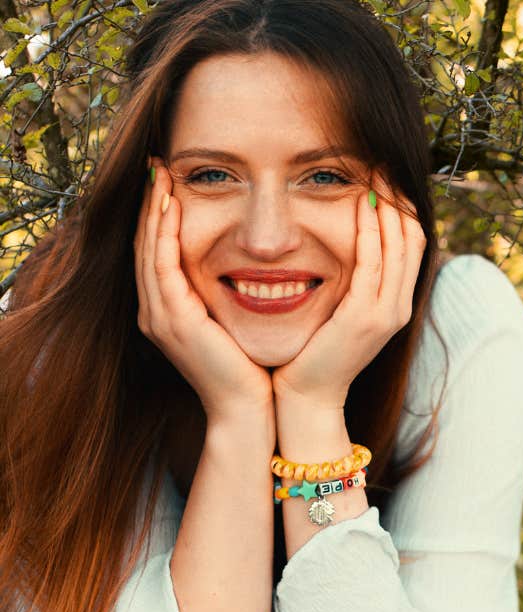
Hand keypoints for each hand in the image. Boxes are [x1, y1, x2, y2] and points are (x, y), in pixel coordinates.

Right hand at [135, 159, 271, 419]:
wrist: (248, 409)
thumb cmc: (251, 369)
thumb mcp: (235, 322)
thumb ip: (230, 294)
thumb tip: (254, 263)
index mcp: (169, 312)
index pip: (158, 253)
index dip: (159, 217)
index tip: (168, 182)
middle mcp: (156, 312)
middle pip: (145, 246)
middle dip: (150, 205)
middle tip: (156, 167)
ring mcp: (160, 317)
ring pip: (148, 251)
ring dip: (153, 211)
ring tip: (159, 177)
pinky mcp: (174, 321)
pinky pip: (162, 268)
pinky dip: (164, 235)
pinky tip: (171, 208)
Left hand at [272, 174, 424, 410]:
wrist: (307, 397)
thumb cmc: (313, 354)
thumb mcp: (340, 314)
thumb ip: (350, 284)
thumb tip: (344, 247)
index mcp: (395, 305)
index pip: (411, 247)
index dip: (404, 210)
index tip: (388, 178)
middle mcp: (398, 307)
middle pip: (412, 241)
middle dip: (400, 201)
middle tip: (385, 165)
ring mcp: (386, 314)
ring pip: (398, 248)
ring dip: (388, 208)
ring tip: (377, 176)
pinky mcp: (365, 317)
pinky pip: (373, 265)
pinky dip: (370, 233)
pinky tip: (362, 208)